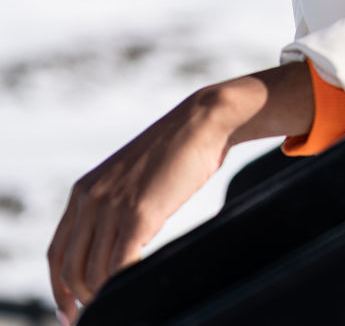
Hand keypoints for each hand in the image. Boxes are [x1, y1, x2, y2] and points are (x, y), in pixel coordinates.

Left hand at [45, 89, 232, 323]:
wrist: (202, 123)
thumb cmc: (177, 151)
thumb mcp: (133, 178)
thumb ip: (116, 205)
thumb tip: (119, 241)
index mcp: (83, 191)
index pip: (57, 251)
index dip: (59, 287)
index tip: (70, 311)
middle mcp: (90, 199)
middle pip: (70, 267)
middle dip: (78, 299)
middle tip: (95, 317)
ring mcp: (113, 206)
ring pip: (96, 270)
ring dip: (105, 294)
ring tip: (122, 304)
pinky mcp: (140, 213)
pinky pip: (121, 264)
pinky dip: (124, 283)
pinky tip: (137, 286)